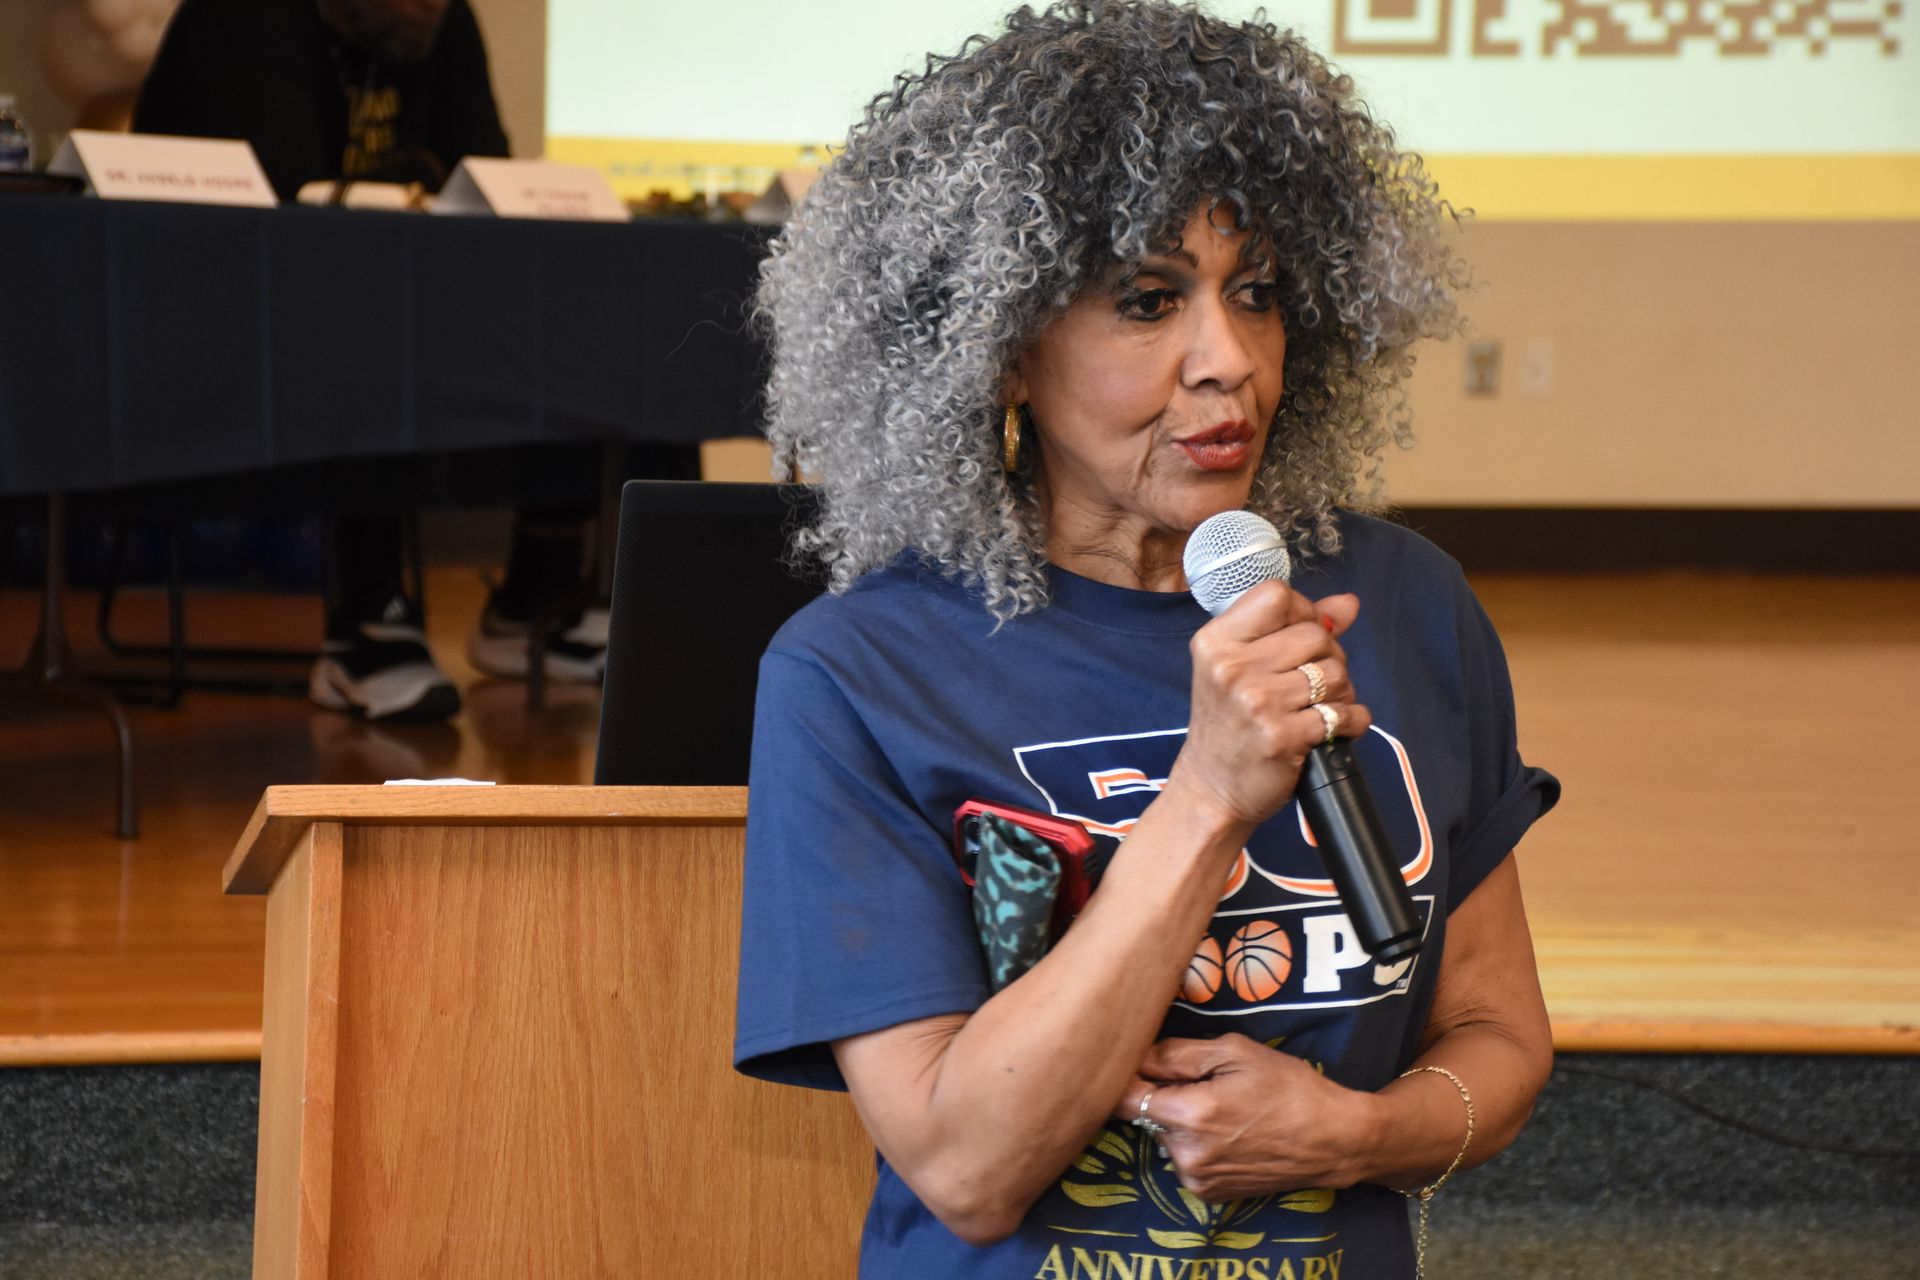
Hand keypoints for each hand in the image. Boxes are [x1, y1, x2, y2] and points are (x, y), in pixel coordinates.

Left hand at [1114, 1035, 1378, 1200]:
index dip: (1129, 1077)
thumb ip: (1177, 1054)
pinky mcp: (1208, 1193)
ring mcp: (1196, 1179)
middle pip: (1145, 1116)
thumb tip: (1137, 1055)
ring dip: (1179, 1121)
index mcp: (1190, 1115)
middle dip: (1162, 1095)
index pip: (1124, 1098)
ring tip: (1222, 1108)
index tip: (1143, 1064)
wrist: (1332, 1140)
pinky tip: (1228, 1133)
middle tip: (1201, 1083)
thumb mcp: (1235, 1052)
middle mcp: (1185, 1154)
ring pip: (1164, 1137)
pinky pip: (1184, 1159)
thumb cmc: (1288, 1088)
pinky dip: (1195, 1144)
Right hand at [1165, 583, 1371, 829]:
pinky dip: (1350, 721)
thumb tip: (1348, 604)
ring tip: (1319, 707)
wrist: (1210, 788)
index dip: (1303, 612)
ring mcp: (1257, 702)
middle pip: (1315, 634)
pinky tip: (1332, 728)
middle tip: (1312, 683)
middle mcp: (1232, 668)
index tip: (1300, 639)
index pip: (1277, 596)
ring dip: (1340, 692)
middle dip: (1328, 657)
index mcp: (1216, 642)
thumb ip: (1293, 628)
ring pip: (1335, 673)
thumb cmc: (1228, 724)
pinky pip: (1343, 713)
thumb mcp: (1242, 667)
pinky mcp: (1282, 736)